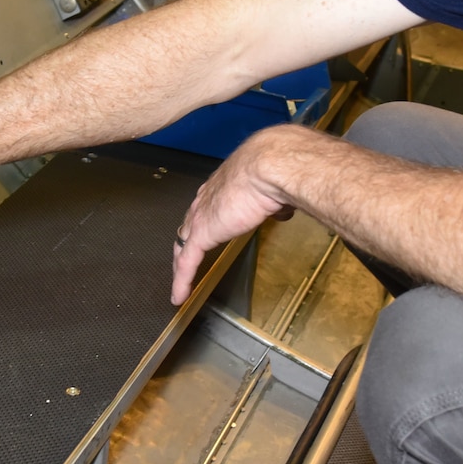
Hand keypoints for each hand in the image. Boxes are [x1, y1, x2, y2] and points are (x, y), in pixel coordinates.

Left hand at [170, 127, 307, 302]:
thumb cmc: (274, 171)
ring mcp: (201, 217)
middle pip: (188, 227)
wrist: (268, 166)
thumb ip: (275, 203)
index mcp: (222, 186)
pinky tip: (179, 296)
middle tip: (184, 263)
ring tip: (180, 284)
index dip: (204, 223)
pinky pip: (186, 262)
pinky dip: (182, 281)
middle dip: (186, 245)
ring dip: (181, 266)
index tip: (208, 233)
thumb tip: (282, 210)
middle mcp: (206, 199)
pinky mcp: (201, 234)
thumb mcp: (275, 191)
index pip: (206, 208)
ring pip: (183, 246)